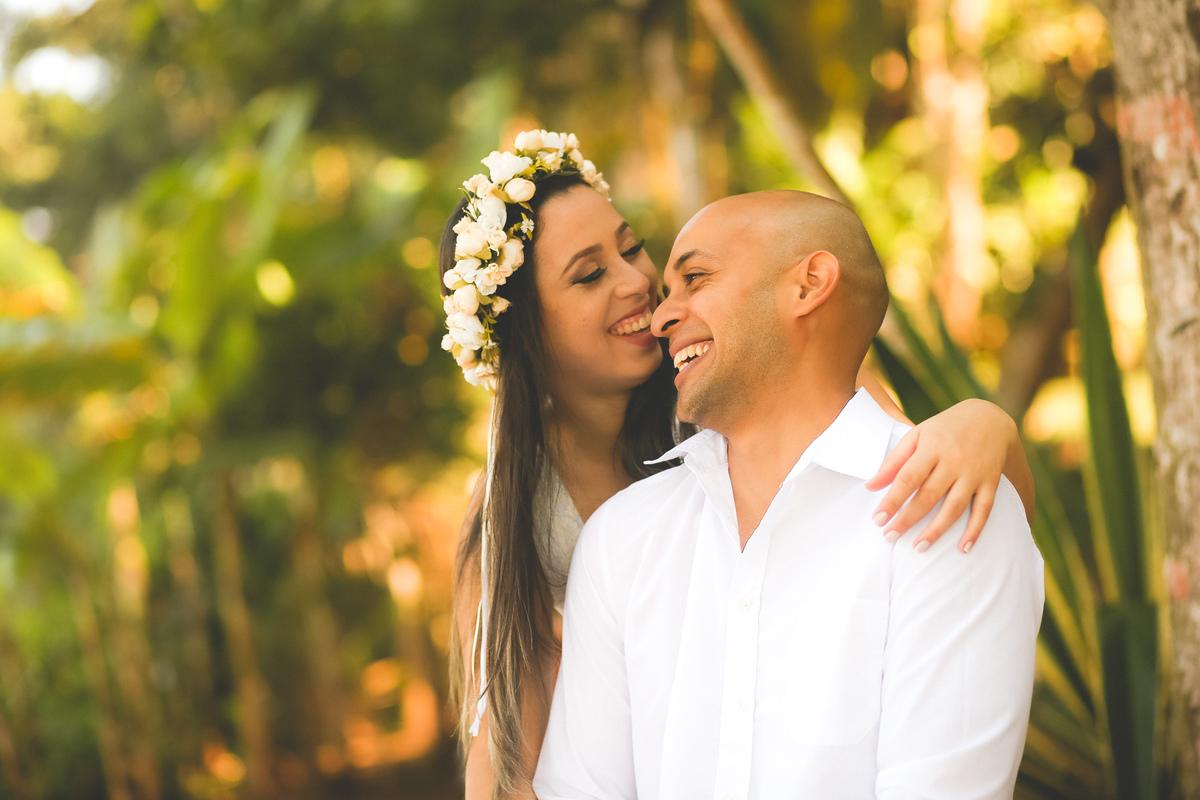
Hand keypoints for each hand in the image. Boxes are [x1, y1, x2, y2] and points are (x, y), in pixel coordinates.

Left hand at [864, 399, 1018, 553]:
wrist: (988, 417)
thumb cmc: (944, 429)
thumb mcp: (917, 435)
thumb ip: (894, 461)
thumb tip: (870, 486)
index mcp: (932, 447)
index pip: (908, 478)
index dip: (892, 500)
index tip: (878, 520)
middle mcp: (954, 461)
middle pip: (928, 496)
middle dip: (908, 519)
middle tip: (890, 537)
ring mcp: (975, 473)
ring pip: (955, 507)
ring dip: (937, 530)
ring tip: (918, 547)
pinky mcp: (991, 482)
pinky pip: (984, 509)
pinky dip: (975, 530)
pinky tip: (963, 548)